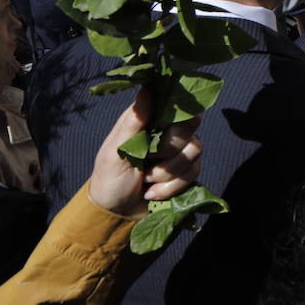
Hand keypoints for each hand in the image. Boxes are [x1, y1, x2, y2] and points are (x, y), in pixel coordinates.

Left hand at [88, 90, 202, 216]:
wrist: (115, 214)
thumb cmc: (109, 178)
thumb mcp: (114, 151)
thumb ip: (132, 122)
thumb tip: (146, 89)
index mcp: (149, 119)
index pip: (176, 102)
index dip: (176, 113)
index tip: (164, 129)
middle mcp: (167, 131)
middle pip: (190, 124)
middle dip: (169, 148)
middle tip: (148, 160)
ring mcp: (179, 151)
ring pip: (195, 149)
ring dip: (169, 171)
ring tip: (147, 181)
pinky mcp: (186, 171)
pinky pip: (194, 171)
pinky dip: (171, 186)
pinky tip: (153, 192)